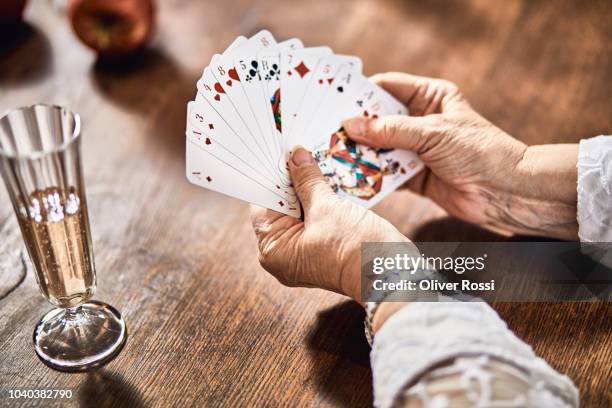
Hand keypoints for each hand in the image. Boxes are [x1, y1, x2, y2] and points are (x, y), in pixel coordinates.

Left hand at [250, 148, 410, 300]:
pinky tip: (327, 180)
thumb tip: (295, 157)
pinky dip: (321, 199)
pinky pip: (315, 217)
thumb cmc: (357, 250)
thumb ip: (307, 180)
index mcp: (274, 251)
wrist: (393, 275)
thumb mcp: (327, 208)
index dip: (272, 177)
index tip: (281, 152)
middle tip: (300, 152)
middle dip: (292, 180)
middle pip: (281, 207)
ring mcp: (304, 252)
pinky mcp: (323, 247)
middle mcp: (284, 255)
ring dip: (309, 187)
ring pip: (300, 210)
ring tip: (315, 161)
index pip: (264, 204)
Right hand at [342, 73, 578, 239]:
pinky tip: (350, 176)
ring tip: (332, 154)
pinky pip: (385, 173)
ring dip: (360, 153)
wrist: (506, 193)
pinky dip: (370, 175)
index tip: (333, 100)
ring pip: (379, 147)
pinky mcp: (414, 175)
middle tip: (326, 131)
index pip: (388, 87)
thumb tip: (351, 125)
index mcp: (430, 97)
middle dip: (355, 127)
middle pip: (379, 119)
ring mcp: (416, 149)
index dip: (361, 93)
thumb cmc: (479, 151)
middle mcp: (420, 120)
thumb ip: (391, 130)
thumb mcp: (433, 133)